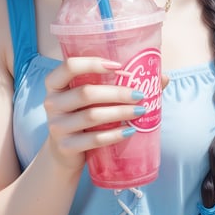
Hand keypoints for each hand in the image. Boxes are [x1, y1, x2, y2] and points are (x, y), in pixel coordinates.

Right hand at [44, 57, 167, 170]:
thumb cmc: (83, 114)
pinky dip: (114, 135)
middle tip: (139, 94)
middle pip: (85, 93)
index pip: (70, 66)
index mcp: (55, 83)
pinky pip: (93, 140)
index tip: (119, 66)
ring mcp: (56, 126)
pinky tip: (130, 130)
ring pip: (91, 116)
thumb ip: (119, 83)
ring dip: (119, 112)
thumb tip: (163, 77)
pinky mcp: (65, 147)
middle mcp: (51, 102)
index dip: (93, 63)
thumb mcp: (92, 97)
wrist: (64, 151)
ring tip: (140, 110)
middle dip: (116, 92)